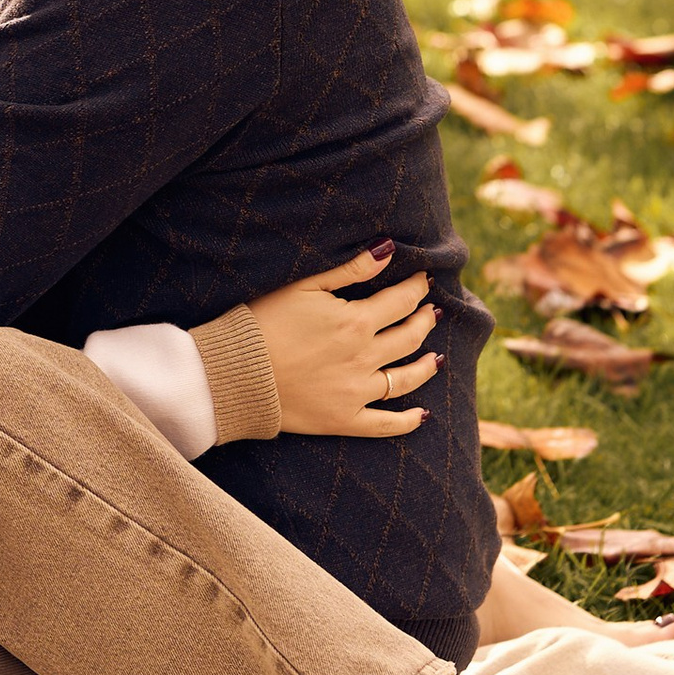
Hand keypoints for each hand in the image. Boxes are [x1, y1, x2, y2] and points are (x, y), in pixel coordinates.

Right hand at [254, 247, 438, 438]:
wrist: (236, 371)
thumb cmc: (265, 320)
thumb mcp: (305, 285)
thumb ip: (350, 269)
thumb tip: (386, 250)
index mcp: (355, 321)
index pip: (401, 301)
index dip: (416, 288)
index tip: (423, 280)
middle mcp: (364, 358)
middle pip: (409, 337)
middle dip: (424, 321)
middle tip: (431, 312)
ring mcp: (357, 392)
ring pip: (406, 379)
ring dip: (426, 366)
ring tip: (437, 357)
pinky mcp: (344, 419)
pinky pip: (386, 424)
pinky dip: (408, 421)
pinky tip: (422, 415)